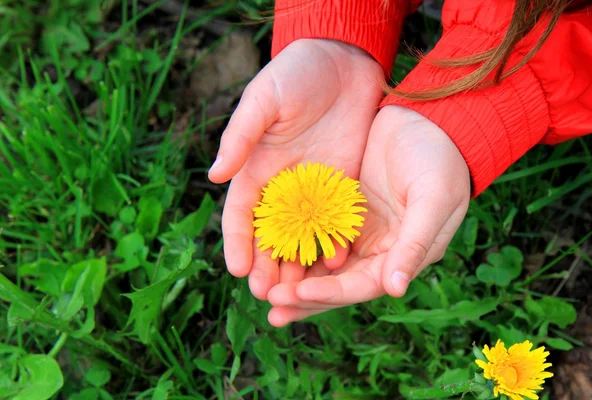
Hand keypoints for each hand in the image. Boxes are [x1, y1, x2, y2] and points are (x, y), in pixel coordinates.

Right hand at [208, 39, 384, 299]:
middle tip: (267, 296)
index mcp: (256, 167)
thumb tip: (214, 174)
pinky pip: (336, 222)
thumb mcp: (265, 99)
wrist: (345, 60)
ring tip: (298, 295)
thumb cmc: (297, 73)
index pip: (241, 213)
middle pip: (271, 234)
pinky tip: (336, 264)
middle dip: (266, 264)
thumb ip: (241, 135)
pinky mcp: (343, 186)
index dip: (237, 241)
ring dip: (299, 265)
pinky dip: (334, 243)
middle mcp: (283, 185)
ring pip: (303, 236)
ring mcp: (314, 189)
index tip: (237, 269)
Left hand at [267, 106, 470, 326]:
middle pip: (337, 282)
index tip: (297, 295)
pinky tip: (271, 251)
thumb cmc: (439, 160)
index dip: (331, 293)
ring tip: (264, 293)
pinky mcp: (341, 208)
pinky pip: (315, 231)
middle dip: (305, 297)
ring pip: (322, 262)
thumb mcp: (432, 200)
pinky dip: (296, 243)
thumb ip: (414, 244)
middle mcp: (379, 250)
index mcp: (402, 255)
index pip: (362, 285)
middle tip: (271, 308)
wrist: (426, 118)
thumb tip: (395, 290)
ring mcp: (358, 229)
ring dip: (296, 278)